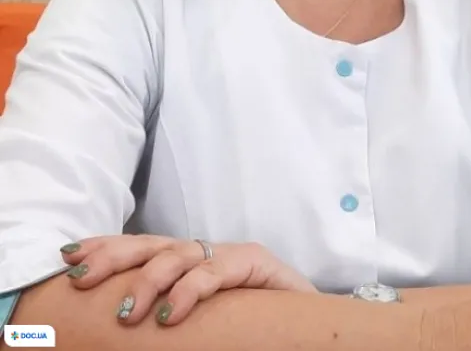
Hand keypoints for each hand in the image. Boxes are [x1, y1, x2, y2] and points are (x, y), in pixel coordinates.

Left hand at [60, 235, 315, 325]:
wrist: (305, 319)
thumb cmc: (248, 321)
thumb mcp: (198, 319)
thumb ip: (165, 312)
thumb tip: (118, 325)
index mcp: (185, 262)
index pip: (138, 247)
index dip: (104, 248)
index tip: (68, 258)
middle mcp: (202, 251)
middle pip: (149, 244)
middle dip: (112, 256)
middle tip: (81, 278)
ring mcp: (227, 254)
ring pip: (178, 254)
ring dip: (148, 281)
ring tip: (128, 314)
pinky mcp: (253, 262)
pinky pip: (214, 272)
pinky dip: (189, 291)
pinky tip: (170, 314)